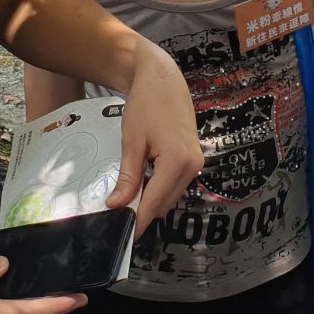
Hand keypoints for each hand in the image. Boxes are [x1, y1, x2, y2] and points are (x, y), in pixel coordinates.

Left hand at [111, 39, 202, 231]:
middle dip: (142, 209)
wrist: (163, 79)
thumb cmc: (146, 104)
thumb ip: (128, 177)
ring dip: (150, 198)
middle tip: (117, 209)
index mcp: (177, 162)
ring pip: (170, 196)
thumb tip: (117, 206)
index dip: (138, 221)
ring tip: (128, 189)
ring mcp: (196, 163)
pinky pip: (174, 184)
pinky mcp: (193, 159)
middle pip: (164, 204)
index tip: (123, 234)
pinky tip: (143, 176)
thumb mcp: (132, 142)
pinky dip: (158, 186)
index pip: (154, 203)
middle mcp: (192, 166)